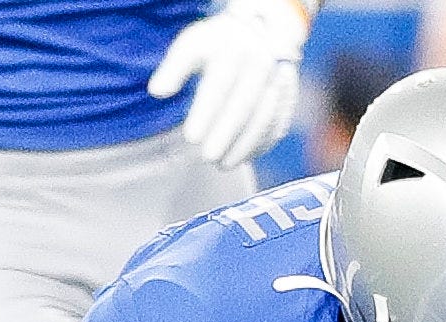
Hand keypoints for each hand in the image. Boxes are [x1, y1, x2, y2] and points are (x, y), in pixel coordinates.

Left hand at [148, 0, 310, 169]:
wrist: (260, 32)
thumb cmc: (219, 45)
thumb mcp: (192, 45)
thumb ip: (173, 68)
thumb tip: (156, 92)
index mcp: (235, 49)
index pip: (219, 85)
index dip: (206, 114)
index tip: (191, 138)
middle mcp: (262, 64)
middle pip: (244, 106)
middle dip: (226, 135)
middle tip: (208, 157)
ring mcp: (280, 82)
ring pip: (264, 120)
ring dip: (245, 146)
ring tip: (224, 165)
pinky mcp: (288, 98)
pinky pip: (278, 126)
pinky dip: (261, 146)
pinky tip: (244, 159)